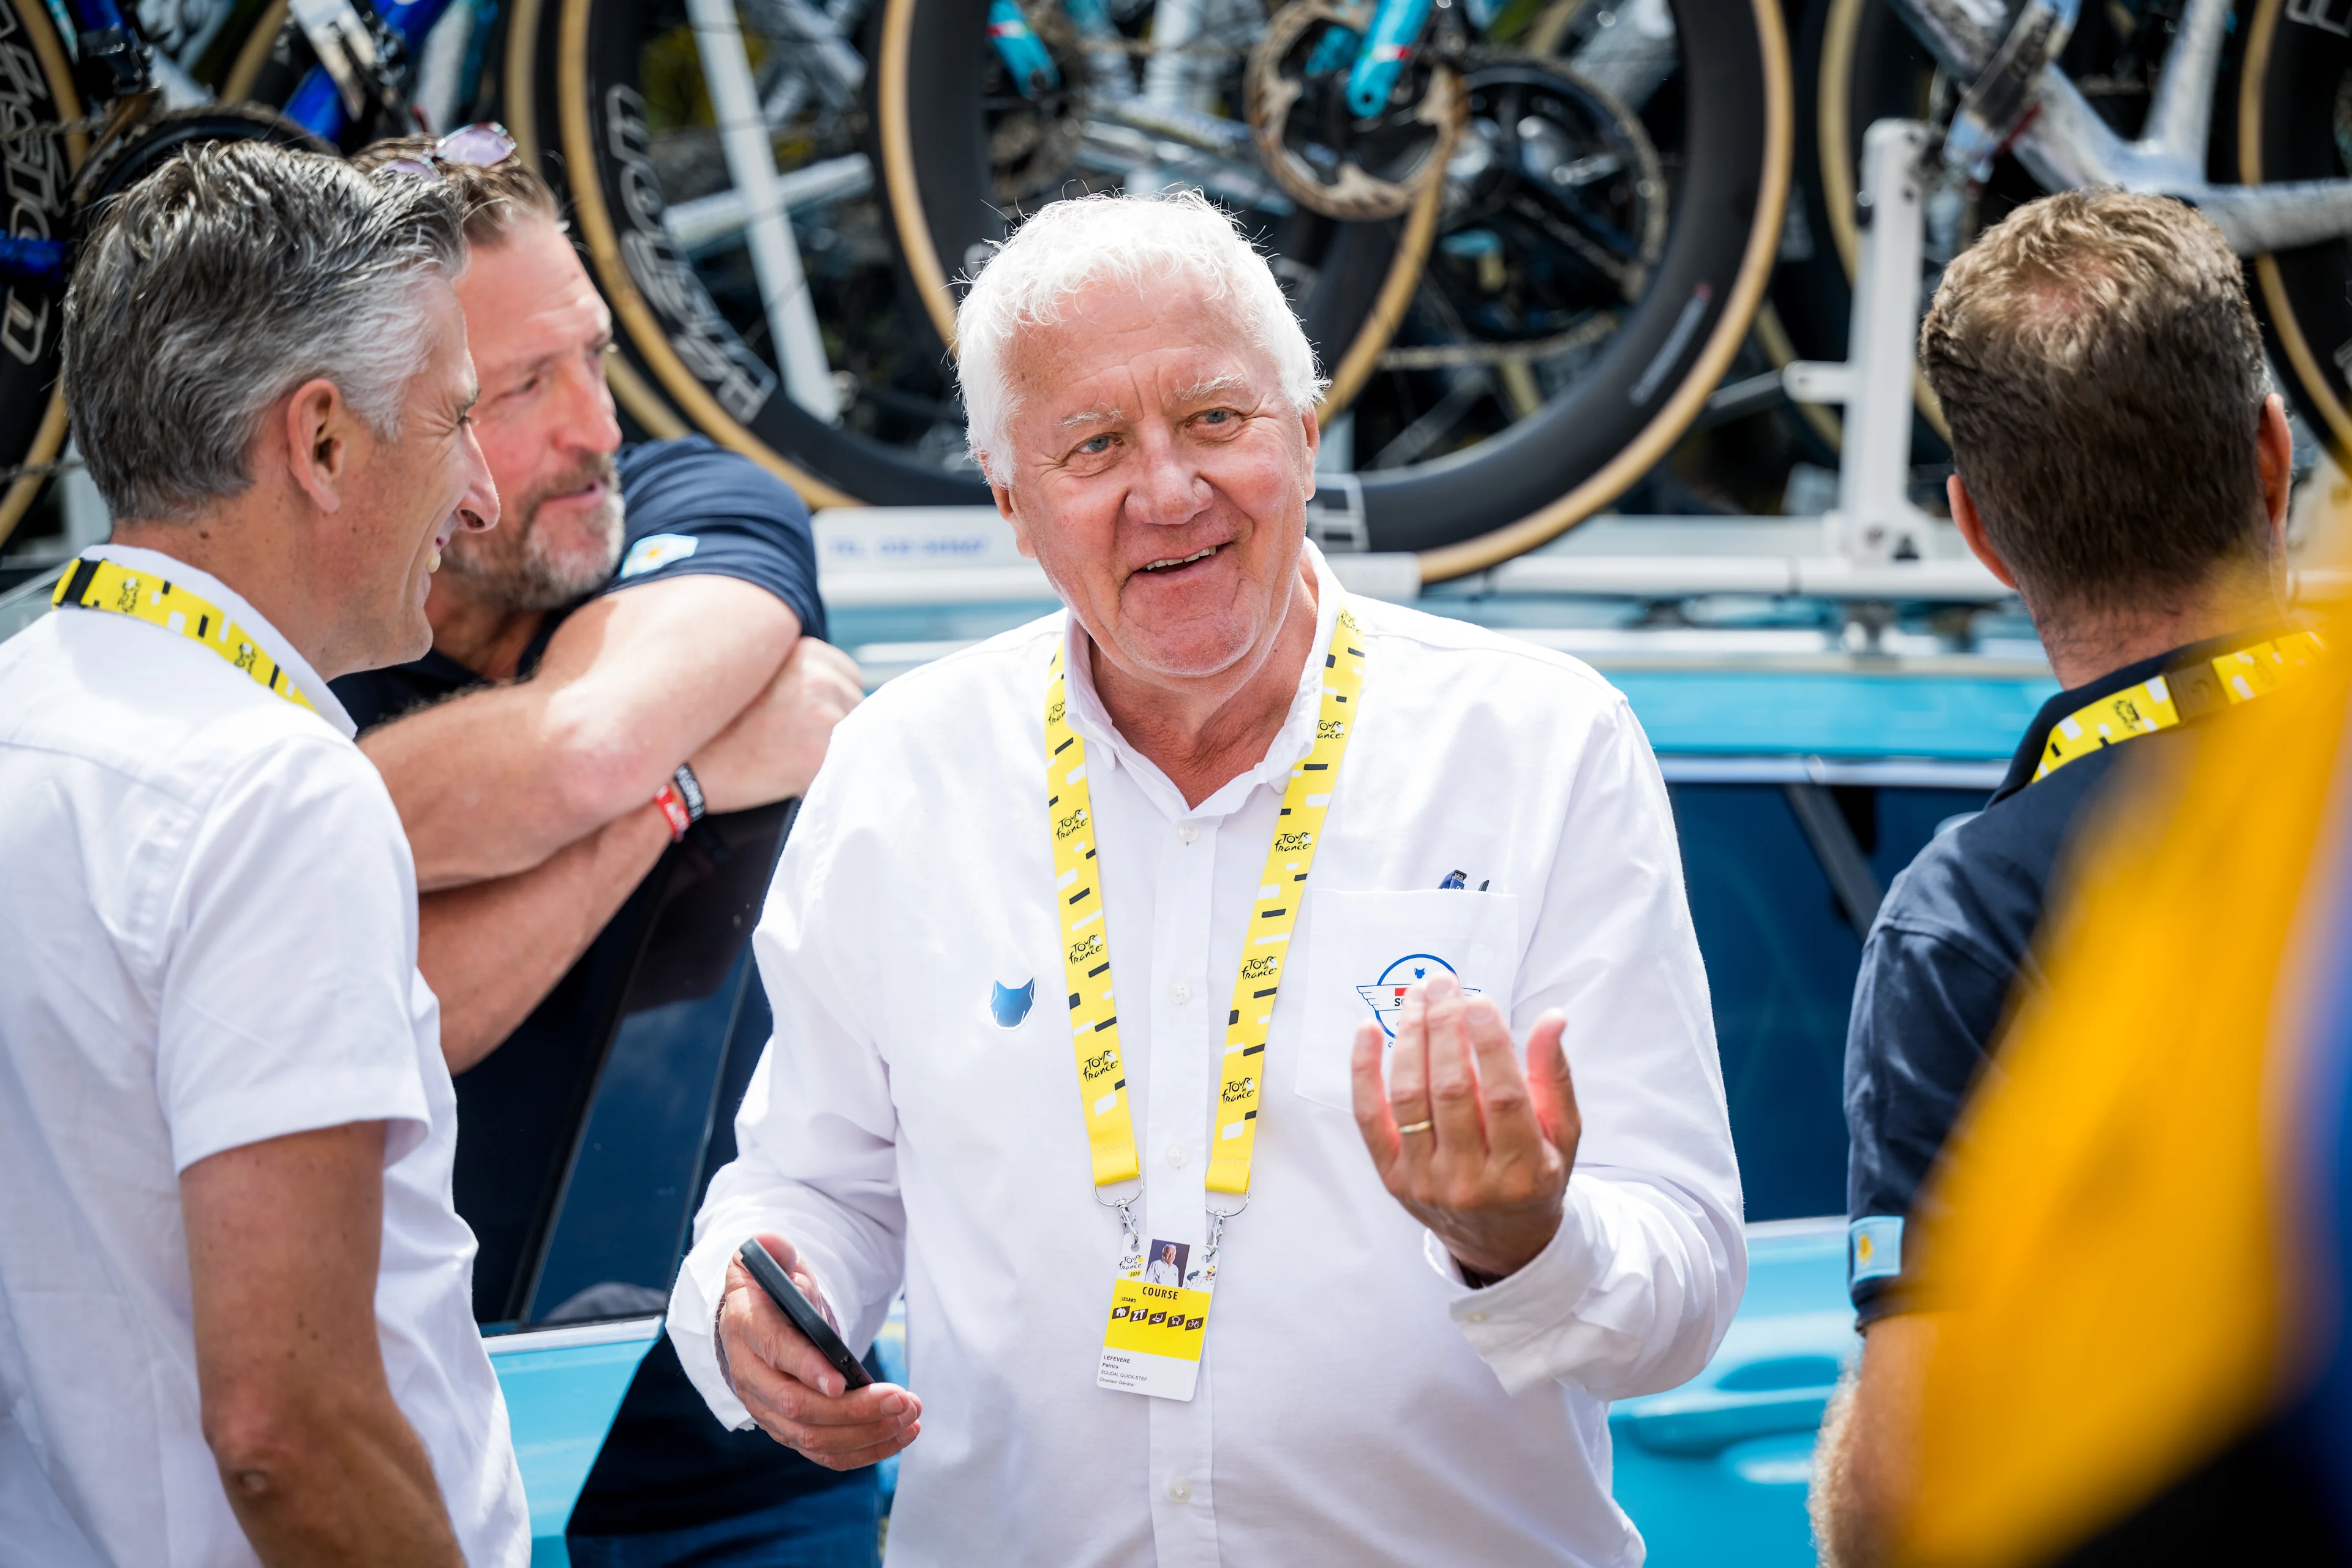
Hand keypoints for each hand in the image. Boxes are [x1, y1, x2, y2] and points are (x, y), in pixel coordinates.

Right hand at [690, 638, 862, 812]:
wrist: (685, 769)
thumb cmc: (710, 728)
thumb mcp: (752, 676)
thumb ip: (792, 673)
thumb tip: (826, 692)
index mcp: (805, 652)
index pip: (847, 676)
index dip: (830, 702)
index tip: (805, 718)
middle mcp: (821, 677)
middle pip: (855, 705)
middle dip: (834, 725)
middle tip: (793, 742)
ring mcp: (826, 715)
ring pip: (856, 737)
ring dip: (832, 750)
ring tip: (787, 759)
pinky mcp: (823, 754)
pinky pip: (844, 767)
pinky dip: (823, 777)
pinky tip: (790, 779)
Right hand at [714, 1232, 919, 1469]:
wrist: (751, 1321)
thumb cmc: (772, 1290)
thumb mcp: (774, 1262)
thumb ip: (775, 1251)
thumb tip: (769, 1243)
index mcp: (747, 1328)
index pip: (775, 1353)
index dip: (808, 1369)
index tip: (843, 1382)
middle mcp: (751, 1377)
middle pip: (799, 1407)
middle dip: (855, 1409)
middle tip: (902, 1398)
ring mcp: (767, 1410)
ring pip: (813, 1437)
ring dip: (867, 1432)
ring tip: (910, 1417)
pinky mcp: (787, 1430)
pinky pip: (824, 1452)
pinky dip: (864, 1450)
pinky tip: (901, 1434)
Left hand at [1350, 971, 1579, 1281]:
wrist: (1500, 1241)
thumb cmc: (1535, 1177)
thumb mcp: (1562, 1134)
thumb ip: (1555, 1075)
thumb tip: (1552, 1018)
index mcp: (1523, 1170)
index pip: (1504, 1095)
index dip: (1490, 1043)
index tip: (1479, 1000)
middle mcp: (1471, 1180)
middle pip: (1452, 1090)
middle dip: (1446, 1028)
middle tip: (1443, 983)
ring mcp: (1426, 1181)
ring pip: (1410, 1098)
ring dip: (1410, 1039)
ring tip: (1416, 999)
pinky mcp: (1393, 1177)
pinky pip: (1370, 1117)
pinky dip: (1364, 1072)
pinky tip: (1368, 1031)